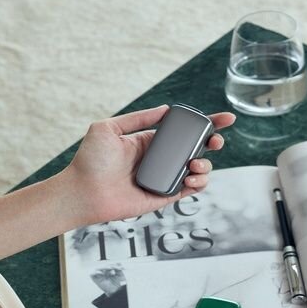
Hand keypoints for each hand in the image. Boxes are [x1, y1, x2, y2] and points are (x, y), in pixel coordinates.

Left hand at [60, 104, 235, 224]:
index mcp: (149, 142)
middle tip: (215, 142)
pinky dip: (198, 184)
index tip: (225, 118)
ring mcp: (161, 179)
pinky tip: (194, 178)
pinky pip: (186, 191)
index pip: (183, 131)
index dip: (207, 124)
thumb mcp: (109, 128)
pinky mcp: (160, 198)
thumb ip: (138, 118)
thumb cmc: (89, 161)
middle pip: (196, 150)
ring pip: (196, 171)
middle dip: (213, 144)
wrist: (81, 191)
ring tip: (195, 164)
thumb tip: (165, 109)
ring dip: (205, 166)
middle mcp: (158, 160)